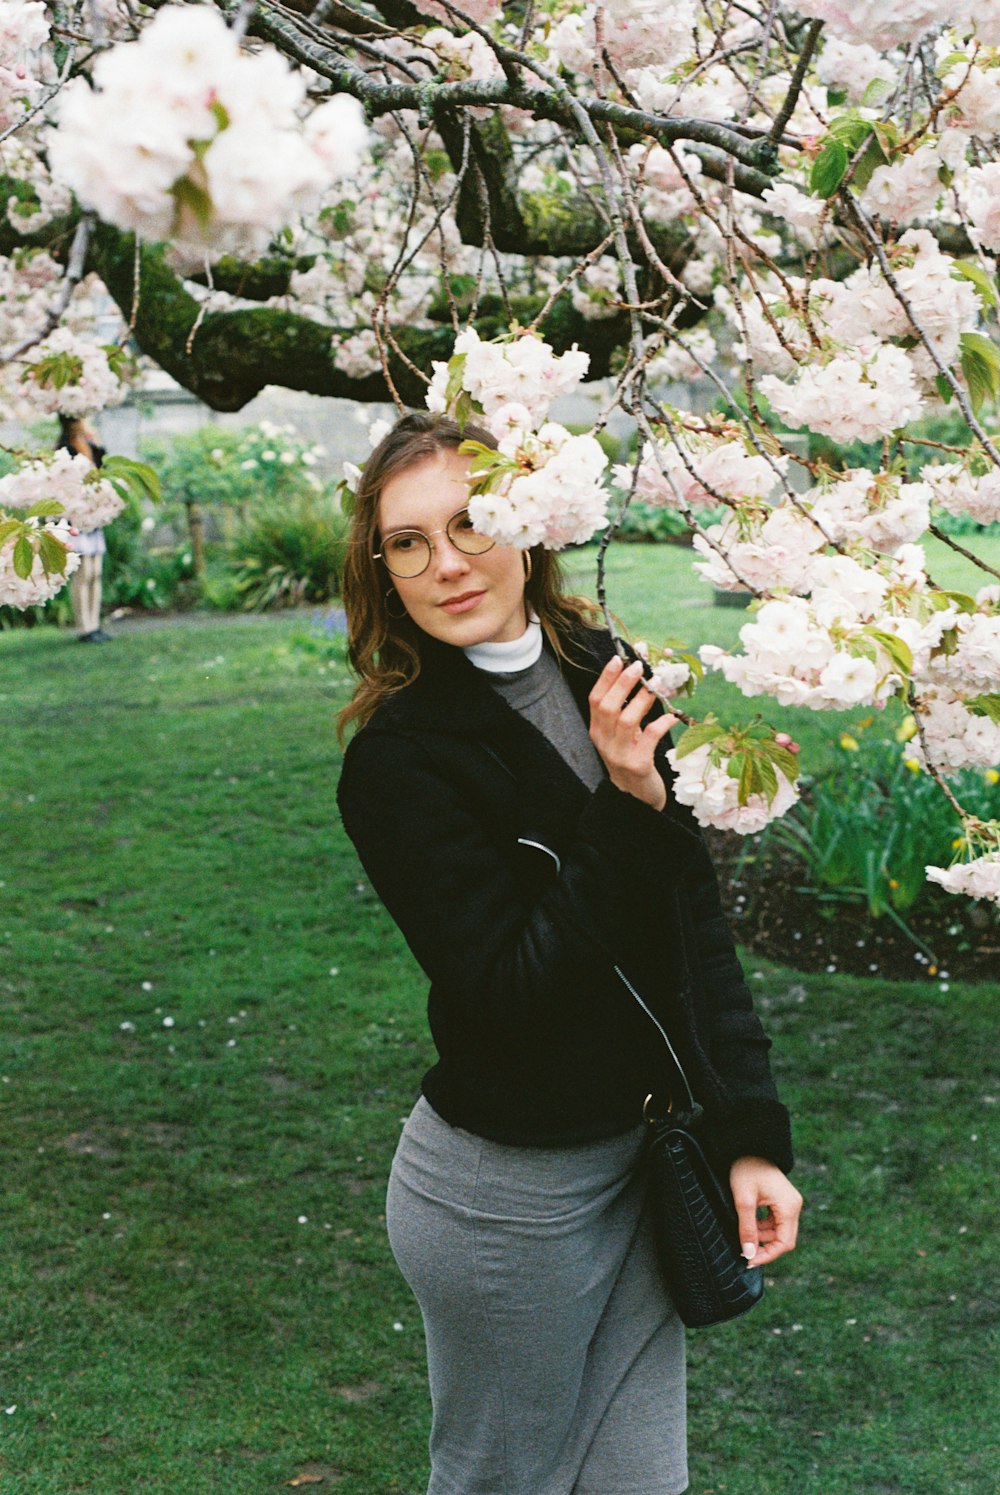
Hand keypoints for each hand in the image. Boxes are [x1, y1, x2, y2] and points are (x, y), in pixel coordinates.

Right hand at [588, 656, 676, 810]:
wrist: (635, 798)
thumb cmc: (632, 759)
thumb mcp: (623, 736)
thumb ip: (626, 712)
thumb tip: (642, 679)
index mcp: (597, 731)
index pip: (595, 699)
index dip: (606, 677)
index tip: (619, 658)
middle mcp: (604, 742)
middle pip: (608, 707)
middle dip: (623, 683)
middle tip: (639, 666)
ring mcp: (619, 755)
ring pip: (626, 721)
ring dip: (642, 699)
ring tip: (656, 685)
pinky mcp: (638, 765)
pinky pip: (649, 739)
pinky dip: (661, 723)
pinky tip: (672, 716)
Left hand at [729, 1156, 802, 1268]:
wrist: (748, 1146)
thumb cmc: (746, 1169)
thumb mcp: (743, 1200)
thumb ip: (747, 1228)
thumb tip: (749, 1254)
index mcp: (789, 1207)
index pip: (784, 1243)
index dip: (768, 1255)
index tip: (749, 1261)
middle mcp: (794, 1206)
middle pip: (784, 1239)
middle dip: (765, 1248)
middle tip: (745, 1254)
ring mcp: (789, 1204)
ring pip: (778, 1232)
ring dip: (762, 1237)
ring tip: (743, 1237)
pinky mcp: (781, 1201)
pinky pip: (775, 1222)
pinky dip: (762, 1227)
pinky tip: (748, 1226)